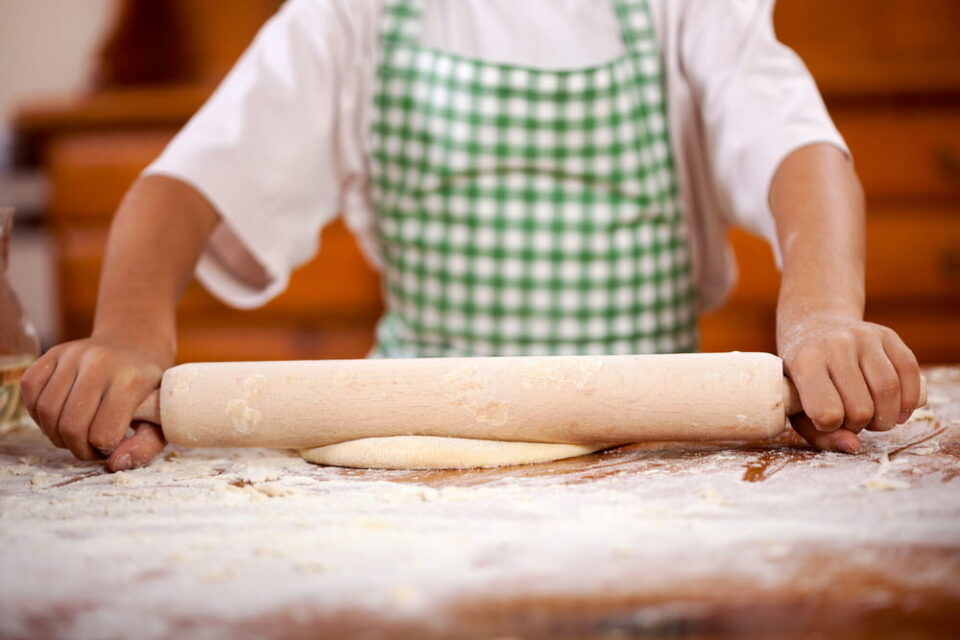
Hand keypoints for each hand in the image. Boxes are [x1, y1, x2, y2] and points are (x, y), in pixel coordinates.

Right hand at [21, 335, 172, 470]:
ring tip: (76, 434)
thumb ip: (146, 446)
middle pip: (70, 426)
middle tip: (89, 447)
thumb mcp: (162, 416)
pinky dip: (37, 411)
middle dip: (77, 449)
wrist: (136, 342)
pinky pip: (30, 388)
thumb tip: (115, 464)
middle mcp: (100, 363)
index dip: (104, 450)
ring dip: (56, 434)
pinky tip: (58, 416)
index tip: (111, 446)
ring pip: (46, 411)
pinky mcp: (53, 352)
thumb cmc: (149, 386)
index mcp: (131, 380)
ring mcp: (73, 354)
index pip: (103, 434)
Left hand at [778, 314, 921, 452]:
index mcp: (805, 361)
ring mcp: (863, 336)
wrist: (814, 329)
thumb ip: (820, 435)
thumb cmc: (803, 377)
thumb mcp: (796, 406)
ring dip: (887, 417)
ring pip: (889, 390)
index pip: (827, 412)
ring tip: (875, 418)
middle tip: (853, 421)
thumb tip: (853, 445)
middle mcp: (834, 344)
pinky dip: (909, 400)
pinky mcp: (888, 335)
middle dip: (860, 425)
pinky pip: (910, 372)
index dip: (830, 426)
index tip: (826, 420)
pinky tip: (897, 410)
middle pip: (861, 407)